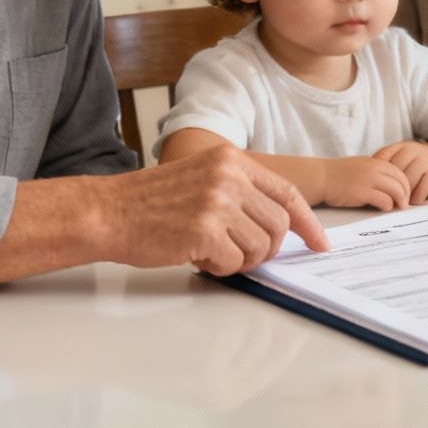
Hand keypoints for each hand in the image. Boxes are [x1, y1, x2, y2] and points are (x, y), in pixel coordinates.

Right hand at [105, 143, 328, 275]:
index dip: (307, 222)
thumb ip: (239, 193)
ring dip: (240, 260)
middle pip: (278, 226)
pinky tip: (196, 256)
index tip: (319, 242)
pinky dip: (220, 268)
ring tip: (211, 251)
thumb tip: (278, 228)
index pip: (287, 192)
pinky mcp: (205, 230)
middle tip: (239, 254)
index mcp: (232, 159)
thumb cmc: (150, 203)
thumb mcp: (202, 179)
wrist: (107, 212)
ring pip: (261, 248)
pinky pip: (235, 262)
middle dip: (266, 249)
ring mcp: (218, 201)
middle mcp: (229, 175)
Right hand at [321, 156, 412, 209]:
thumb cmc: (338, 175)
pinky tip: (384, 208)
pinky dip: (388, 206)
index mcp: (375, 161)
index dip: (405, 185)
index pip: (400, 172)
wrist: (320, 178)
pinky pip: (384, 200)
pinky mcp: (362, 192)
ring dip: (399, 201)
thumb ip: (375, 172)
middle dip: (406, 194)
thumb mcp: (360, 166)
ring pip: (396, 191)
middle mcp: (375, 168)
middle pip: (401, 181)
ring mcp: (369, 180)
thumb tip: (390, 185)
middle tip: (404, 204)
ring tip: (396, 207)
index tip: (404, 194)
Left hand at [373, 141, 427, 203]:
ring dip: (404, 196)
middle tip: (389, 198)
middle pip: (395, 177)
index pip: (383, 162)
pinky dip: (416, 200)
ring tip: (403, 198)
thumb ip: (383, 162)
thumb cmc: (416, 162)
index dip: (379, 177)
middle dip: (391, 189)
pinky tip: (416, 198)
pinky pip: (420, 194)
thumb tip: (364, 179)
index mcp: (402, 147)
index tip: (377, 185)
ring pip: (407, 187)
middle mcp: (416, 153)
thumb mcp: (400, 155)